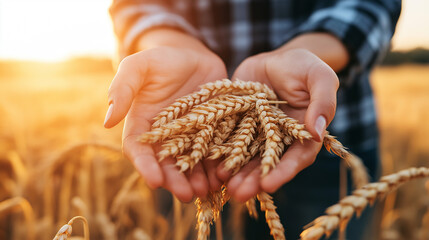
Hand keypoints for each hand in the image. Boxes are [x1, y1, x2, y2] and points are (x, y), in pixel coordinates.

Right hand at [104, 40, 227, 201]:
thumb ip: (123, 88)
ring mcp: (189, 136)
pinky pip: (213, 153)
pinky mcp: (211, 133)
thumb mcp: (139, 66)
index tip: (155, 181)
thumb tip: (107, 121)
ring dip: (197, 179)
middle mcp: (164, 136)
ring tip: (206, 190)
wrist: (193, 56)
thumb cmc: (162, 59)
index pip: (139, 150)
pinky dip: (217, 167)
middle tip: (186, 194)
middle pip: (166, 164)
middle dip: (176, 180)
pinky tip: (223, 176)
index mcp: (142, 124)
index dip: (145, 166)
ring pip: (191, 164)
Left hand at [218, 48, 338, 201]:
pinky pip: (227, 142)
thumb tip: (319, 132)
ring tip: (223, 186)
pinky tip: (209, 166)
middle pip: (268, 164)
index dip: (283, 172)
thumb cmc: (302, 66)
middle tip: (239, 194)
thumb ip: (323, 101)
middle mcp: (279, 140)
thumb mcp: (318, 76)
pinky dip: (220, 154)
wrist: (274, 59)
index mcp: (303, 134)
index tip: (269, 185)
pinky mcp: (238, 127)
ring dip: (235, 174)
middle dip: (254, 180)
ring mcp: (257, 135)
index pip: (297, 157)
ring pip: (246, 158)